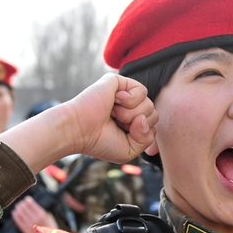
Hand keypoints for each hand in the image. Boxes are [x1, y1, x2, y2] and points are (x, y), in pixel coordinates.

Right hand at [0, 73, 158, 172]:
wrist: (79, 131)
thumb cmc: (99, 142)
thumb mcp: (130, 150)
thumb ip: (146, 139)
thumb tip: (144, 118)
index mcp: (131, 122)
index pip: (152, 126)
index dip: (142, 135)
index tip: (121, 137)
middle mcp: (129, 107)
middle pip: (153, 115)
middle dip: (137, 124)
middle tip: (116, 124)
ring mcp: (125, 94)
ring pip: (149, 104)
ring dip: (131, 115)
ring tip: (112, 114)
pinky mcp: (119, 82)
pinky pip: (142, 90)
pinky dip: (130, 101)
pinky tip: (115, 102)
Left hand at [11, 196, 58, 232]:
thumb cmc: (49, 226)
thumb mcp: (48, 216)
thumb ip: (41, 210)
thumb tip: (32, 204)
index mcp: (42, 215)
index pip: (32, 204)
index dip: (28, 200)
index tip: (26, 198)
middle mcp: (35, 219)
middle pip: (25, 208)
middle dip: (22, 204)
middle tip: (21, 202)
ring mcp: (29, 225)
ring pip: (20, 213)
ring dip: (18, 208)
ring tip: (17, 206)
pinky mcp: (25, 230)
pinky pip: (18, 221)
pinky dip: (15, 215)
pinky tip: (14, 212)